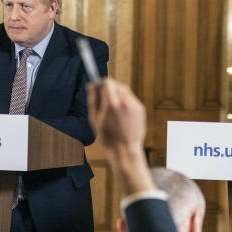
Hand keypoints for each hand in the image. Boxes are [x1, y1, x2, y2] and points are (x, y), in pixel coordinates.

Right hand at [87, 78, 152, 194]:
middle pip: (116, 84)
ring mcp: (134, 105)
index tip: (98, 86)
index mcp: (111, 104)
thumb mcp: (94, 119)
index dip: (101, 83)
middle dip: (109, 88)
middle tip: (104, 99)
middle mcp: (124, 102)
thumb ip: (93, 99)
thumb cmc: (107, 137)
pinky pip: (131, 98)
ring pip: (124, 90)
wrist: (125, 150)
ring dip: (117, 94)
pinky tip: (121, 114)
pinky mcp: (140, 108)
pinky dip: (125, 101)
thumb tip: (91, 85)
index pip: (107, 82)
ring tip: (113, 109)